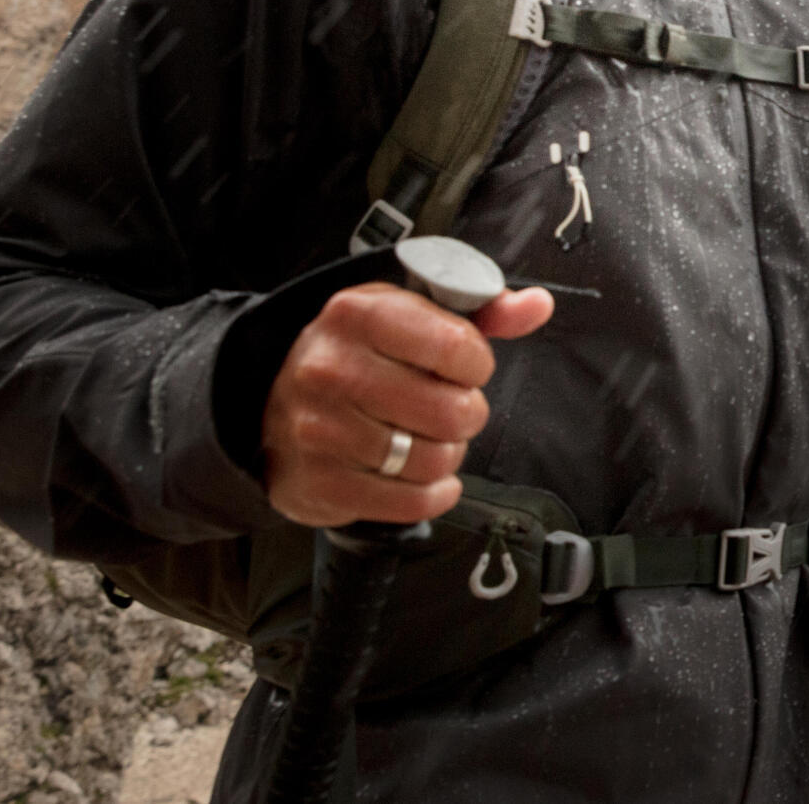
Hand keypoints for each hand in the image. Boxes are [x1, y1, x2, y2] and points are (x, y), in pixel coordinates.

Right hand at [261, 280, 552, 526]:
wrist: (271, 403)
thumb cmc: (357, 352)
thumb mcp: (409, 312)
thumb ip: (479, 309)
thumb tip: (537, 306)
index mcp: (359, 313)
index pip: (456, 346)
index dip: (478, 363)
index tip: (467, 366)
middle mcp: (333, 368)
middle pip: (449, 411)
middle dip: (467, 413)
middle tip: (453, 408)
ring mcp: (321, 429)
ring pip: (433, 460)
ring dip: (449, 455)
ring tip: (433, 439)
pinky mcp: (321, 482)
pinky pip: (410, 503)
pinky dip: (434, 494)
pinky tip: (428, 478)